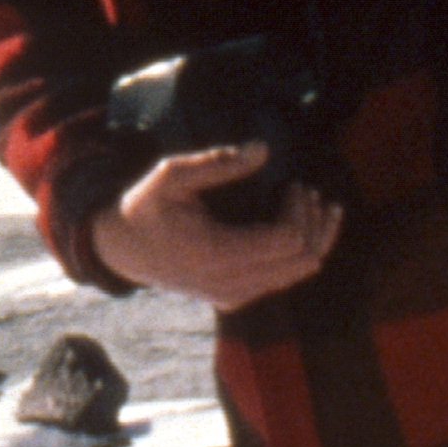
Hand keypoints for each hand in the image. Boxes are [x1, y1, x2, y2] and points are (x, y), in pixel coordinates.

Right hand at [88, 140, 342, 304]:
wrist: (125, 249)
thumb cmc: (147, 207)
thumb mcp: (171, 176)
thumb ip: (217, 163)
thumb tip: (263, 149)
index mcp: (217, 256)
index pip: (286, 240)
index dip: (299, 208)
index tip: (292, 182)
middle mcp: (231, 285)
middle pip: (302, 259)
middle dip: (313, 221)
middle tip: (306, 189)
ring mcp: (235, 296)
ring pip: (300, 272)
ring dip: (316, 237)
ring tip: (322, 206)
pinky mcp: (238, 297)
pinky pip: (285, 278)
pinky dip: (303, 252)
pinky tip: (309, 227)